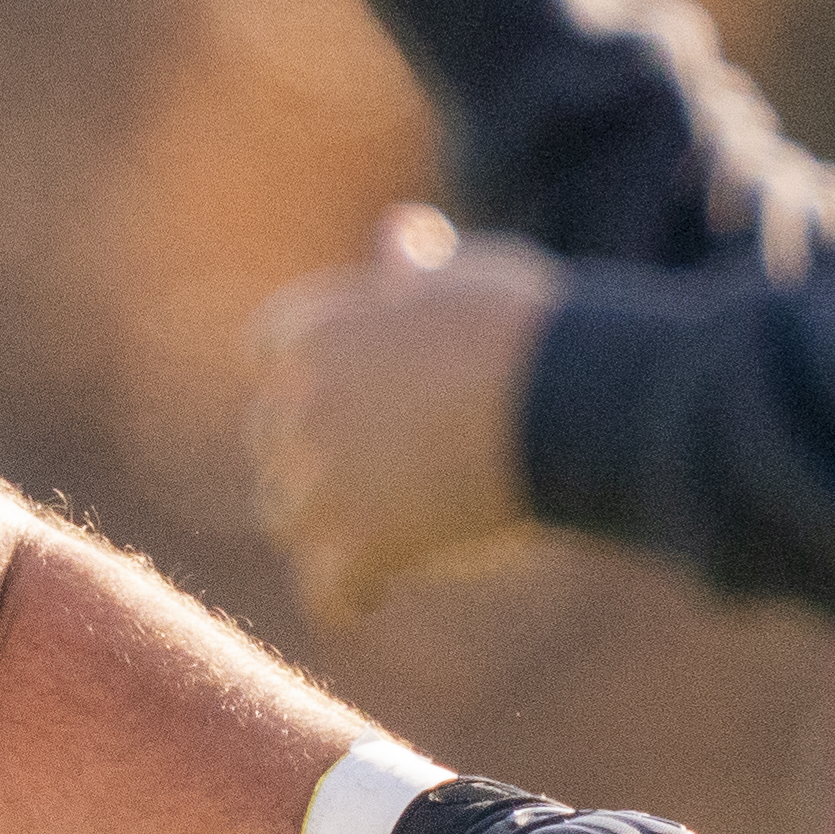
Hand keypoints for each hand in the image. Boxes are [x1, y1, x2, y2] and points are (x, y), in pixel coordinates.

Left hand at [247, 208, 556, 622]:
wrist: (566, 399)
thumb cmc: (531, 329)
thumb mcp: (466, 275)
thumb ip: (419, 270)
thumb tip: (401, 236)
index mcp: (309, 328)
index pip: (268, 356)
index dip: (306, 383)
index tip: (350, 401)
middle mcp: (294, 401)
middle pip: (272, 444)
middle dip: (314, 461)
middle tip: (376, 482)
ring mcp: (319, 479)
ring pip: (285, 518)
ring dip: (321, 530)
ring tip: (375, 539)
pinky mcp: (357, 547)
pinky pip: (326, 592)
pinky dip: (346, 597)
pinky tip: (372, 596)